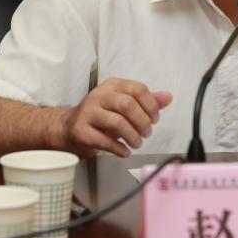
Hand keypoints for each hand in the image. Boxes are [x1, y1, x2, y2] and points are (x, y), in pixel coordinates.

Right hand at [57, 78, 171, 157]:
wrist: (69, 126)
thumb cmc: (102, 114)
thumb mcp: (124, 103)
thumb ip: (147, 101)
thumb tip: (168, 97)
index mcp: (112, 85)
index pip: (138, 89)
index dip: (151, 105)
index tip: (155, 119)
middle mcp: (99, 96)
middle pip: (127, 105)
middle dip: (142, 122)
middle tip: (147, 133)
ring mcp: (88, 113)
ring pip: (117, 123)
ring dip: (132, 136)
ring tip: (137, 143)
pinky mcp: (81, 130)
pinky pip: (105, 141)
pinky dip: (119, 148)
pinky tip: (125, 151)